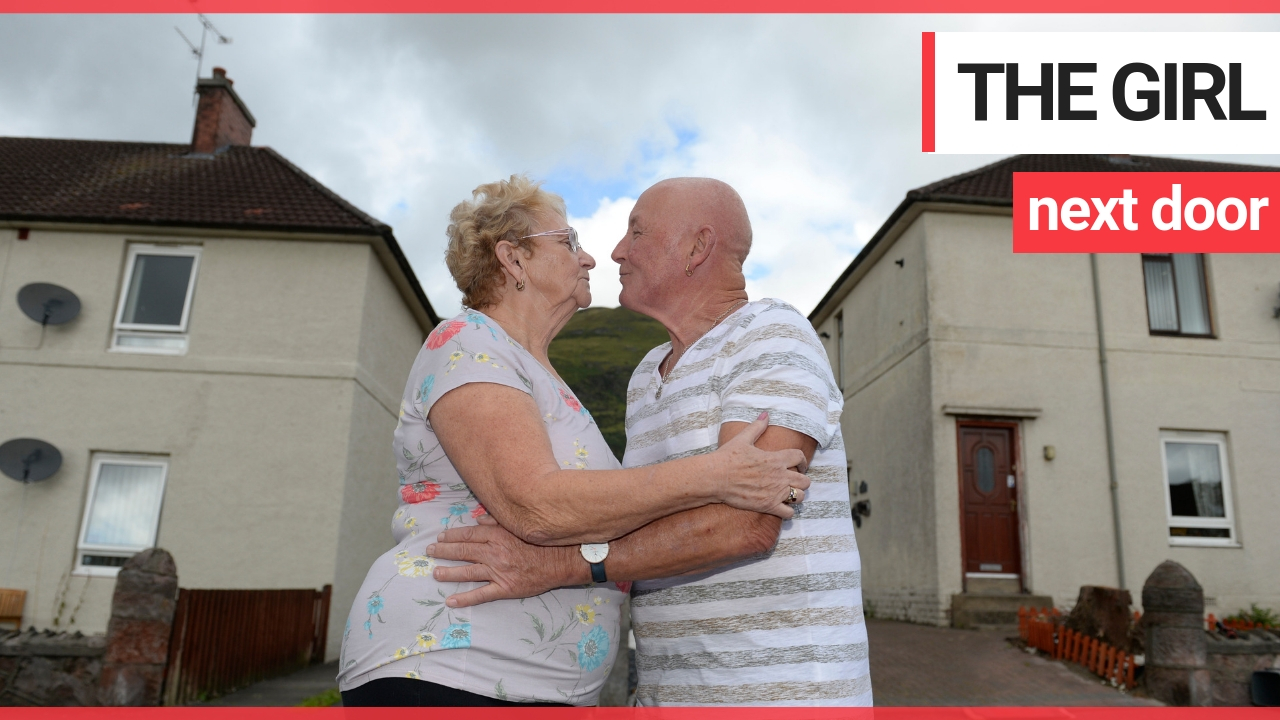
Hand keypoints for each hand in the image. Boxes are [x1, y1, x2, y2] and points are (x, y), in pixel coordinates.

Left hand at [426, 515, 587, 607]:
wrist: (562, 561)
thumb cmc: (542, 542)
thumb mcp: (519, 527)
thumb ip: (497, 523)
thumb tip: (478, 521)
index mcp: (498, 536)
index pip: (468, 535)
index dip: (452, 536)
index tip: (440, 537)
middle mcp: (494, 553)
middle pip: (463, 552)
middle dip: (444, 552)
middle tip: (430, 552)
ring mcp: (499, 572)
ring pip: (468, 572)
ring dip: (449, 573)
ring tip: (435, 573)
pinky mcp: (505, 588)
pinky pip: (481, 594)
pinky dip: (465, 598)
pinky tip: (451, 601)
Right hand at [712, 412, 810, 519]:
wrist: (715, 477)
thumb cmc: (727, 457)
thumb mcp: (743, 439)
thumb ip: (757, 426)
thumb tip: (766, 413)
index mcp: (776, 458)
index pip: (800, 457)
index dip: (802, 461)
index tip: (799, 464)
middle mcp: (779, 476)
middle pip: (805, 480)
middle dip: (802, 481)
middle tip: (794, 481)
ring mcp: (775, 492)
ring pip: (800, 497)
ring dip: (796, 496)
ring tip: (788, 495)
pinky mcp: (768, 506)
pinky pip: (788, 513)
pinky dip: (787, 512)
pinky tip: (780, 507)